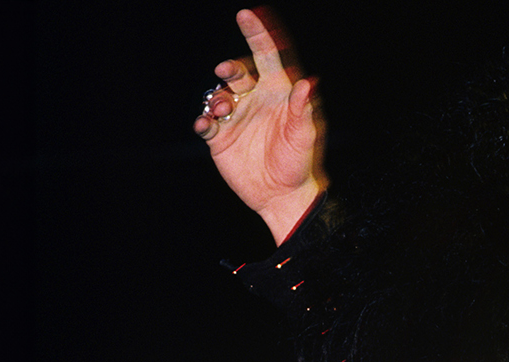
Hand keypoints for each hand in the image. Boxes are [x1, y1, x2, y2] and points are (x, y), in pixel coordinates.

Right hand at [192, 8, 326, 243]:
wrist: (282, 196)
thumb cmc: (299, 164)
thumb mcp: (304, 138)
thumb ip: (302, 111)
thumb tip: (306, 83)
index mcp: (278, 93)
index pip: (267, 56)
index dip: (257, 34)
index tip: (245, 14)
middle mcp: (255, 99)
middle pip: (237, 72)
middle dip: (229, 68)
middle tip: (225, 72)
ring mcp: (236, 117)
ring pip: (218, 94)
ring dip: (216, 97)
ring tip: (221, 111)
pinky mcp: (219, 137)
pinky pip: (205, 121)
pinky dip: (202, 120)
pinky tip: (205, 124)